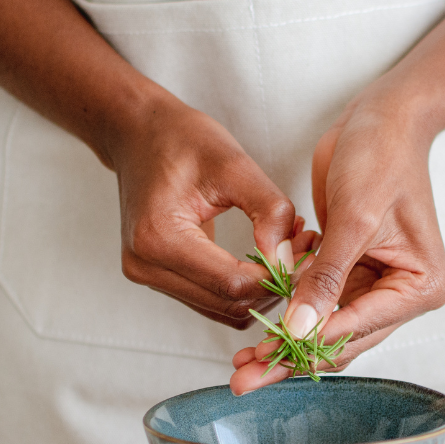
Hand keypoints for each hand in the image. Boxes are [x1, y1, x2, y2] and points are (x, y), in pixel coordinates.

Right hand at [108, 88, 297, 328]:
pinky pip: (211, 299)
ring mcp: (147, 275)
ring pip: (223, 309)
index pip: (232, 283)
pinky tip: (264, 257)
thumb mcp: (234, 163)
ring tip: (288, 250)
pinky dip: (243, 286)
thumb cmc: (181, 139)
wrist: (137, 134)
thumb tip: (291, 260)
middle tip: (305, 249)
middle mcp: (146, 265)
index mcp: (159, 237)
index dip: (277, 276)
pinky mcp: (158, 276)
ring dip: (261, 288)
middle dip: (274, 284)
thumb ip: (269, 211)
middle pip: (228, 303)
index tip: (307, 250)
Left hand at [230, 81, 444, 389]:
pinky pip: (316, 300)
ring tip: (242, 361)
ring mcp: (374, 282)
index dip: (308, 345)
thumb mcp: (354, 218)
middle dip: (291, 357)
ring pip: (324, 325)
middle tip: (245, 379)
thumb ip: (326, 278)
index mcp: (419, 286)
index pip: (357, 327)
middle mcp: (401, 292)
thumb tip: (298, 331)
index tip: (264, 361)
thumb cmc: (381, 158)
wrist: (381, 118)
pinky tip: (258, 322)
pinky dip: (289, 308)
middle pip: (340, 337)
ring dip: (285, 340)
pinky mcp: (349, 268)